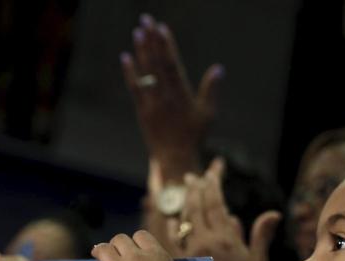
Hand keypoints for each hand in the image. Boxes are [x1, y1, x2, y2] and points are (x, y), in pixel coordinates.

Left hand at [75, 231, 192, 260]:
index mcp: (156, 255)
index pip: (142, 236)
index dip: (136, 241)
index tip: (135, 248)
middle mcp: (135, 257)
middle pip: (120, 239)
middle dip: (117, 244)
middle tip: (116, 252)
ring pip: (103, 249)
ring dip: (99, 250)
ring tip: (97, 253)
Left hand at [121, 14, 223, 180]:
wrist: (175, 158)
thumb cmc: (195, 136)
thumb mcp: (208, 114)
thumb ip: (212, 90)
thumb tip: (218, 68)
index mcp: (183, 95)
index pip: (172, 65)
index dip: (166, 45)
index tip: (162, 28)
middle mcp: (166, 97)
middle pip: (157, 63)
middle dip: (152, 40)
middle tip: (147, 20)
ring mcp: (152, 104)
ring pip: (146, 73)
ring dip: (141, 51)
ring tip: (138, 31)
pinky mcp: (142, 111)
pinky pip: (135, 89)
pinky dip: (130, 73)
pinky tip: (126, 57)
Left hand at [167, 159, 282, 260]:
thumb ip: (261, 234)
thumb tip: (272, 213)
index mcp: (224, 238)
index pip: (215, 202)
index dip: (213, 183)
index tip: (213, 170)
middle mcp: (204, 241)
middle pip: (196, 205)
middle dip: (196, 187)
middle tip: (193, 176)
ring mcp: (190, 252)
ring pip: (184, 219)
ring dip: (185, 202)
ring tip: (186, 190)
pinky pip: (175, 238)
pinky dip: (175, 225)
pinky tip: (175, 219)